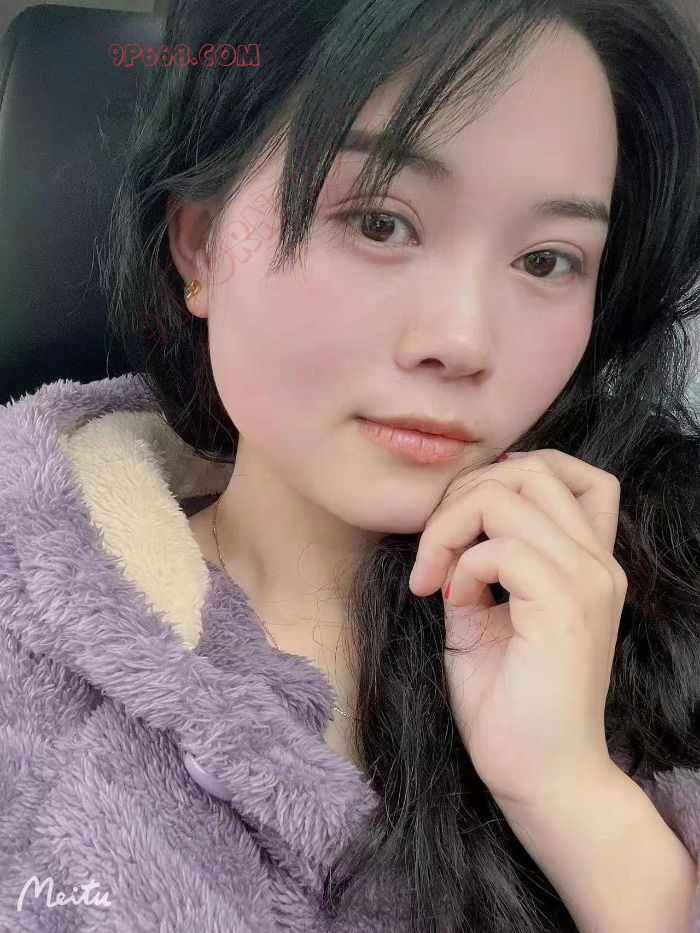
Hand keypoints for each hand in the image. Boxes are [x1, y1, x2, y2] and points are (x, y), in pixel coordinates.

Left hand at [408, 450, 627, 810]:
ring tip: (434, 576)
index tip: (464, 525)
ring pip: (509, 491)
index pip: (571, 472)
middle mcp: (597, 562)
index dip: (508, 476)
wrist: (540, 779)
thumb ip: (478, 563)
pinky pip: (498, 547)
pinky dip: (460, 564)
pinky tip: (451, 601)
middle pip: (532, 467)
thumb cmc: (509, 706)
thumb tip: (450, 528)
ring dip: (452, 525)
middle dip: (463, 496)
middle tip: (433, 554)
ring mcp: (586, 580)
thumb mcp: (485, 616)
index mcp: (586, 562)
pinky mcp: (563, 606)